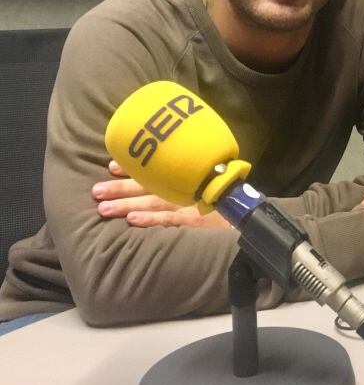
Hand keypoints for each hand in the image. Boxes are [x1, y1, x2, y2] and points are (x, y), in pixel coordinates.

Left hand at [91, 160, 229, 228]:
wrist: (246, 215)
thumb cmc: (222, 196)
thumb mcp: (206, 177)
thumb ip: (186, 169)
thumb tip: (159, 161)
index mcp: (184, 177)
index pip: (155, 171)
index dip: (132, 168)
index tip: (110, 166)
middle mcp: (183, 190)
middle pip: (147, 187)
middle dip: (120, 188)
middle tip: (95, 191)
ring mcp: (187, 206)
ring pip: (152, 204)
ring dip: (126, 205)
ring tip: (103, 208)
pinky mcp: (193, 223)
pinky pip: (168, 221)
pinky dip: (149, 220)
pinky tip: (131, 221)